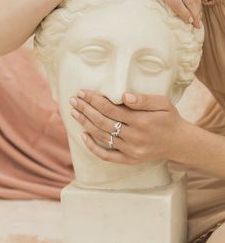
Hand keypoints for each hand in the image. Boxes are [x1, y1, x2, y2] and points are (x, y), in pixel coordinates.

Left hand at [69, 89, 187, 164]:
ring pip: (102, 136)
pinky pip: (107, 155)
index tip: (82, 92)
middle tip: (73, 100)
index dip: (94, 100)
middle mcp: (133, 137)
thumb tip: (124, 96)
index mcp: (141, 120)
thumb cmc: (169, 118)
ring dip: (85, 124)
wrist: (179, 142)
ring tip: (74, 112)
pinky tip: (83, 136)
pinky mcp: (130, 159)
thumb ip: (143, 100)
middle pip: (102, 121)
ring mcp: (130, 150)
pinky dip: (93, 147)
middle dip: (85, 109)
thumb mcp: (163, 103)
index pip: (110, 108)